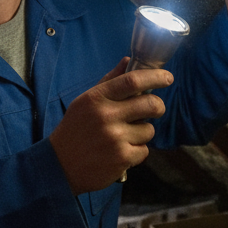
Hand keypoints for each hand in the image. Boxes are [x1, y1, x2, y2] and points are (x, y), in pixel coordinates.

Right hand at [49, 57, 170, 193]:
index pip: (132, 81)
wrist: (59, 166)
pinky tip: (121, 152)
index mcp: (97, 98)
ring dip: (142, 132)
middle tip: (155, 109)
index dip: (155, 77)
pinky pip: (144, 150)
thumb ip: (109, 81)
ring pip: (149, 130)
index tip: (167, 78)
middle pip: (151, 104)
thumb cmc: (75, 129)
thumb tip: (129, 61)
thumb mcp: (86, 101)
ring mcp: (115, 138)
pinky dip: (136, 151)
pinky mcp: (122, 159)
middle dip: (158, 106)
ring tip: (125, 136)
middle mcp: (107, 116)